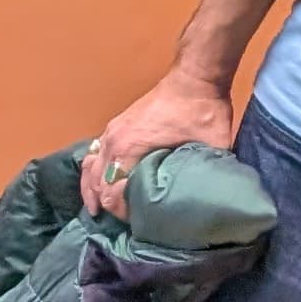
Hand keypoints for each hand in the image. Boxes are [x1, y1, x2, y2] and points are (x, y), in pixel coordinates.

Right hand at [81, 68, 237, 215]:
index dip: (122, 213)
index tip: (136, 223)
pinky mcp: (116, 125)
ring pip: (89, 168)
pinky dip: (93, 171)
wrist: (195, 77)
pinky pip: (94, 153)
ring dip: (92, 189)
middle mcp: (113, 142)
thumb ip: (206, 172)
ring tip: (97, 209)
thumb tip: (208, 196)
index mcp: (129, 150)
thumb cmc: (202, 110)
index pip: (113, 193)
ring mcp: (111, 132)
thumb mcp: (211, 146)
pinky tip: (99, 182)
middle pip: (96, 183)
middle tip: (115, 224)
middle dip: (104, 205)